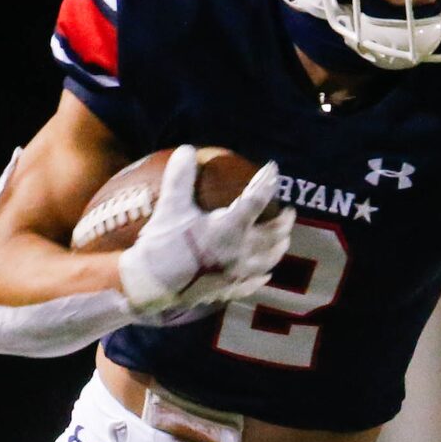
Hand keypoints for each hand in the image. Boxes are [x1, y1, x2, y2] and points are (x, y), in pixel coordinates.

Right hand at [119, 145, 294, 316]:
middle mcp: (241, 252)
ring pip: (269, 260)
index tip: (273, 170)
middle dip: (284, 222)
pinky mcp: (228, 291)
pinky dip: (262, 276)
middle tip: (288, 212)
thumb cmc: (162, 245)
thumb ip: (180, 178)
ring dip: (279, 248)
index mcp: (230, 228)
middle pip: (273, 235)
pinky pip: (252, 284)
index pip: (257, 199)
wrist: (152, 286)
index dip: (266, 182)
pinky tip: (265, 275)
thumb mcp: (170, 207)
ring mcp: (237, 274)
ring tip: (284, 240)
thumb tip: (186, 150)